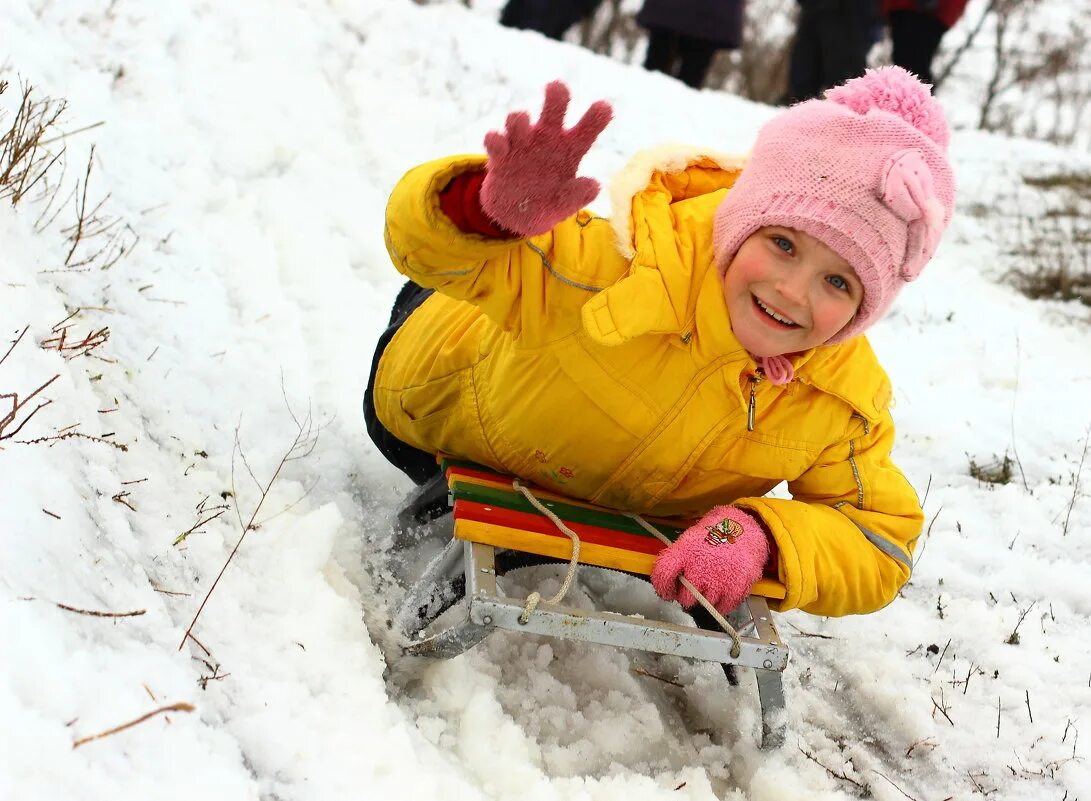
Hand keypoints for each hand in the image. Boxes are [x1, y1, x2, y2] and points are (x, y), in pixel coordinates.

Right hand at [480, 80, 612, 236]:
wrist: (516, 217)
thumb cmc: (547, 203)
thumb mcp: (565, 205)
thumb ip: (578, 195)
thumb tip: (594, 185)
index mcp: (570, 149)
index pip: (587, 128)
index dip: (596, 116)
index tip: (604, 108)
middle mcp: (546, 140)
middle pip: (553, 109)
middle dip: (555, 95)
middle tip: (556, 87)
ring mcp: (521, 145)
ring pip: (518, 120)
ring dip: (519, 118)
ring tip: (521, 121)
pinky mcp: (500, 157)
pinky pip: (495, 141)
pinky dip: (495, 139)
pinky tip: (498, 144)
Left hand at [650, 506, 769, 613]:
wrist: (745, 529)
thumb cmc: (714, 535)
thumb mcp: (691, 539)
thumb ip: (678, 561)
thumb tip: (672, 585)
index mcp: (685, 551)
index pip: (663, 575)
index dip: (662, 588)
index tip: (667, 592)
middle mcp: (700, 567)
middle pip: (685, 598)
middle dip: (688, 596)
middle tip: (695, 587)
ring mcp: (719, 580)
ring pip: (704, 605)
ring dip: (706, 599)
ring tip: (712, 583)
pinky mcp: (736, 589)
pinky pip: (723, 608)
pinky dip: (721, 604)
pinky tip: (722, 591)